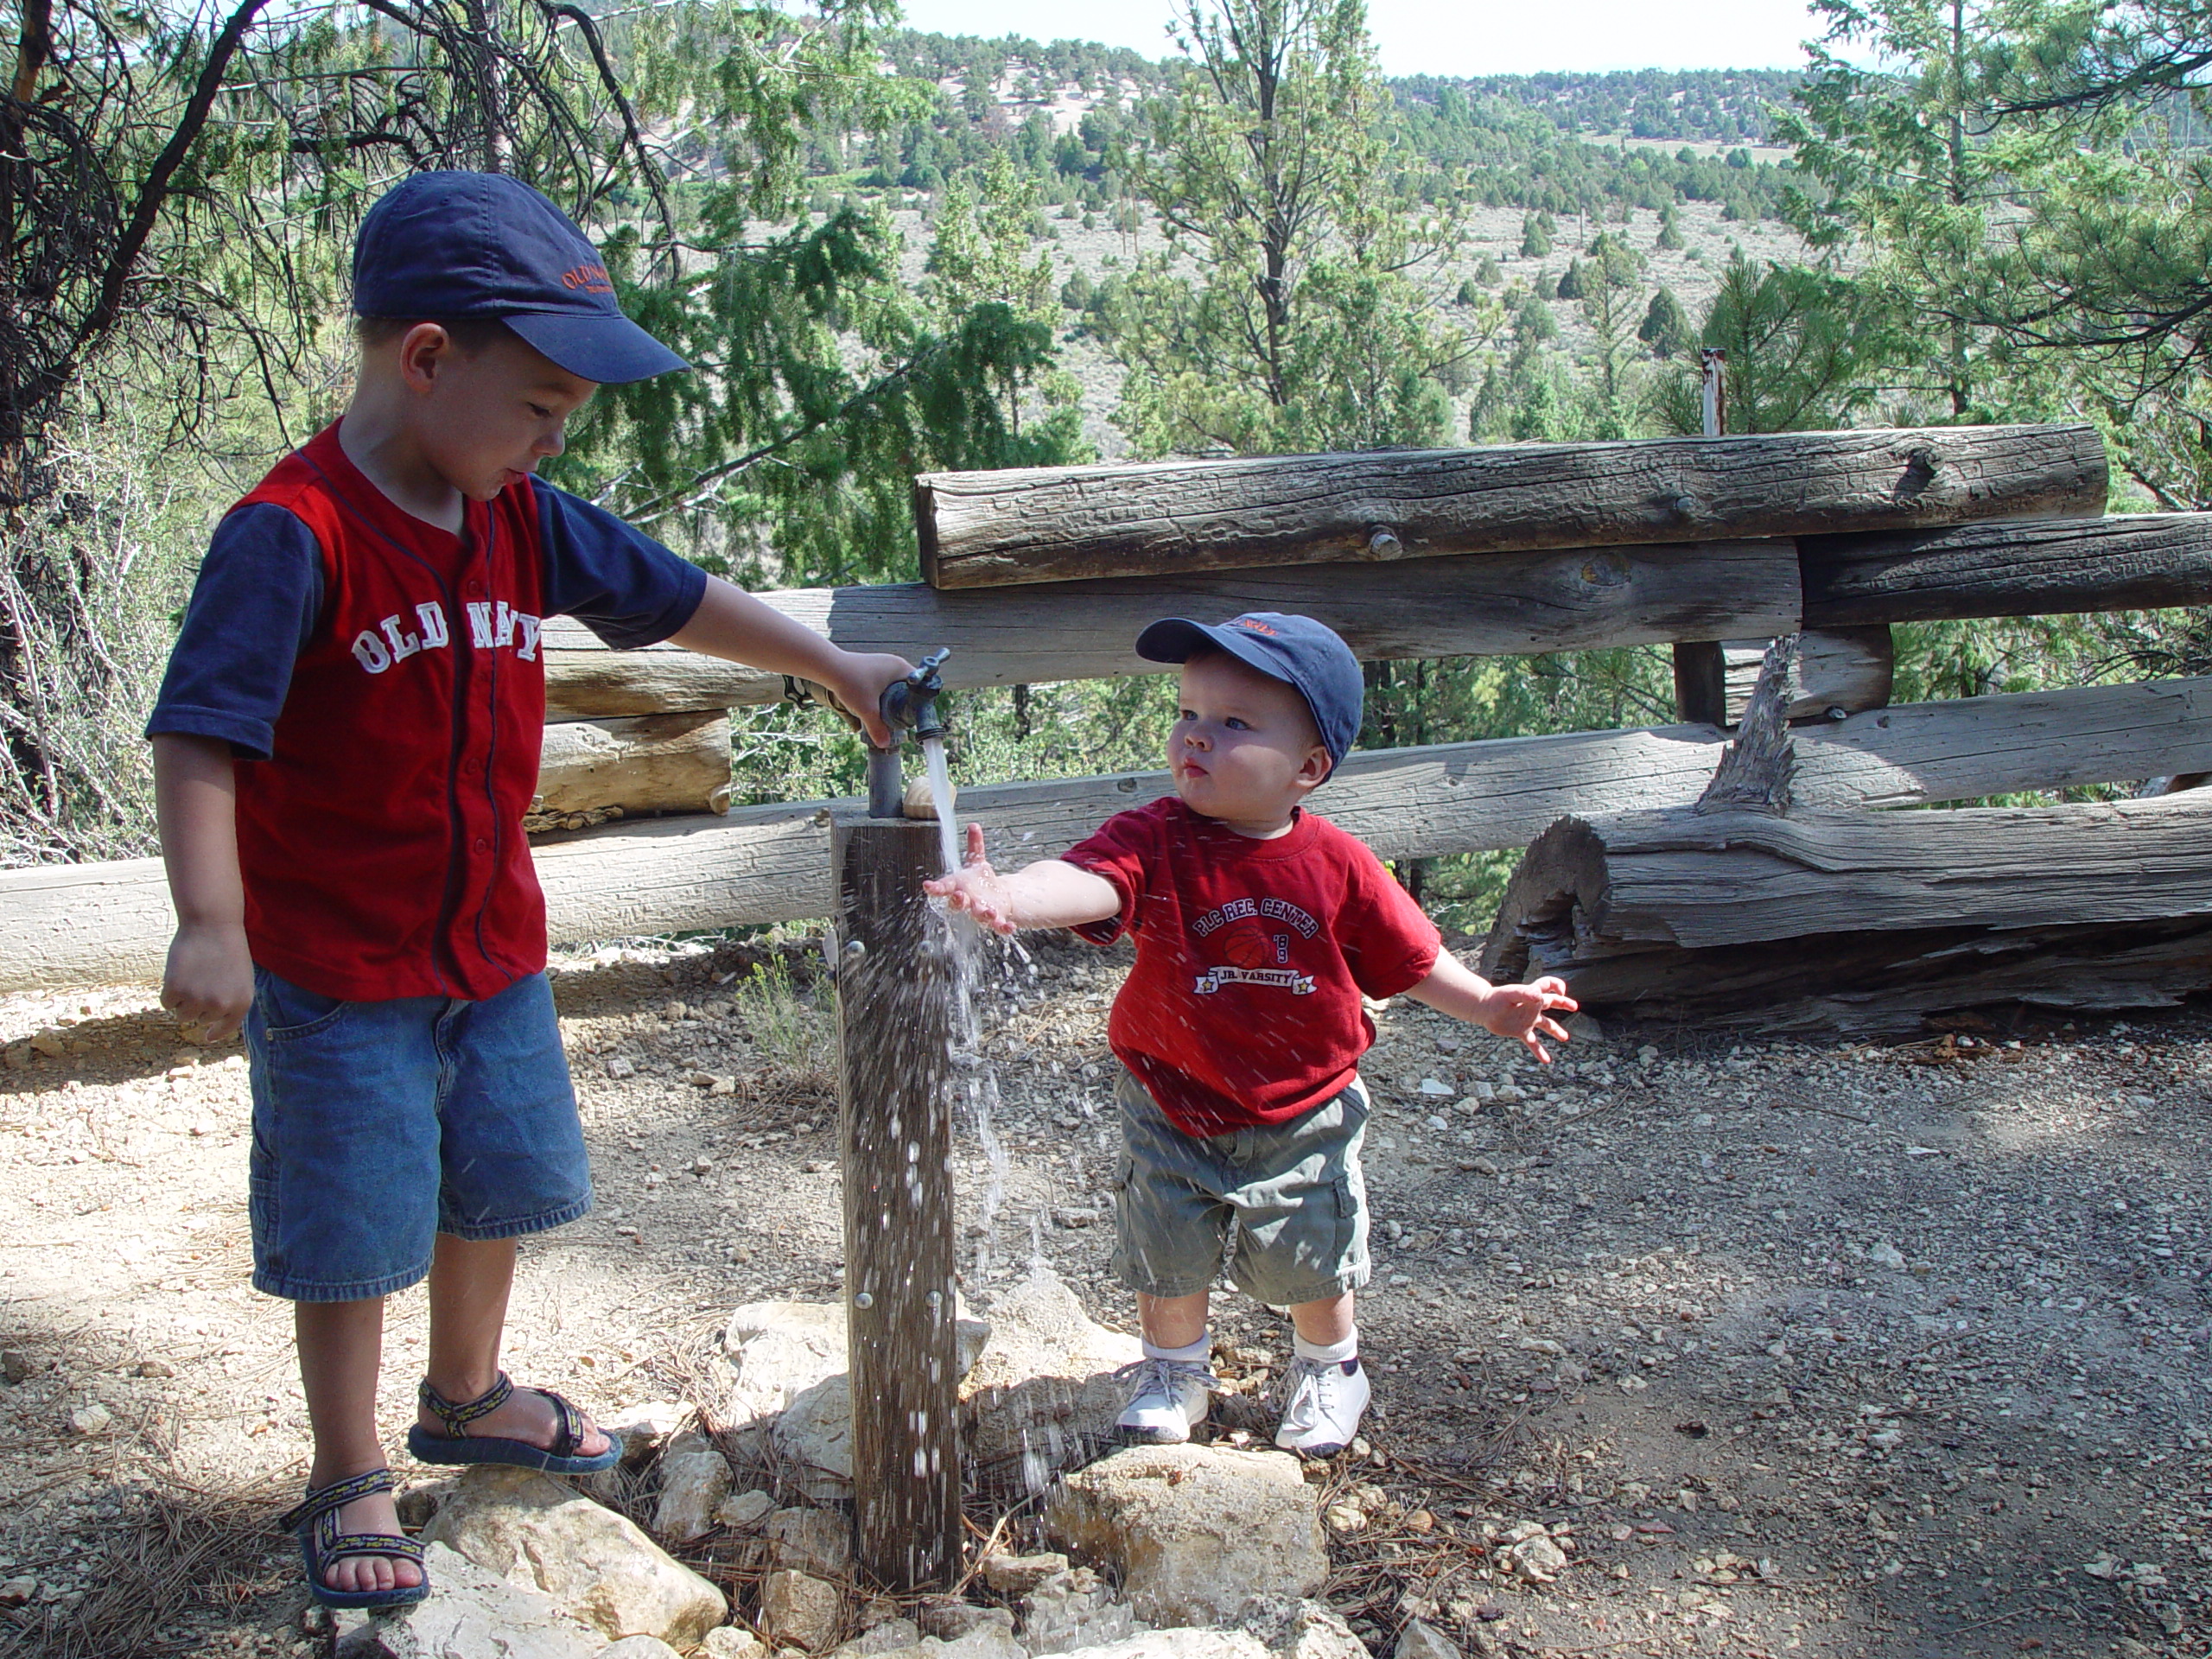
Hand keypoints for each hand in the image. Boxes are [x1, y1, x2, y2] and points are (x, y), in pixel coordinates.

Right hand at [161, 920, 253, 1044]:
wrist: (212, 925)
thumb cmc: (227, 949)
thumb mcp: (240, 978)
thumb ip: (229, 1002)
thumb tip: (210, 1028)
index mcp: (241, 1003)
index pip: (225, 1027)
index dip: (215, 1032)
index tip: (208, 1036)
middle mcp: (220, 1006)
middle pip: (200, 1019)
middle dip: (198, 1003)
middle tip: (203, 978)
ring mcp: (197, 1000)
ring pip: (182, 1015)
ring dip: (182, 1000)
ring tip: (192, 976)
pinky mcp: (175, 991)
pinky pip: (166, 1003)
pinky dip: (168, 992)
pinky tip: (178, 973)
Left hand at [815, 651, 915, 747]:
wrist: (828, 667)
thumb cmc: (851, 682)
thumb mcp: (867, 709)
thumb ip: (877, 728)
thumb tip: (885, 744)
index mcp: (901, 668)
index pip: (921, 685)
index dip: (919, 701)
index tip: (913, 715)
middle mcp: (895, 662)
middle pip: (909, 685)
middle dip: (905, 701)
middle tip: (901, 717)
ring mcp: (883, 662)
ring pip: (896, 683)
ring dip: (894, 696)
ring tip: (890, 712)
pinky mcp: (872, 665)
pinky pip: (885, 680)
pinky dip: (884, 691)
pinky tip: (877, 702)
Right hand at [923, 823, 1019, 933]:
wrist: (996, 898)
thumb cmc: (980, 881)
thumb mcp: (977, 862)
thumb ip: (975, 846)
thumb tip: (973, 825)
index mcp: (959, 887)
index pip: (943, 887)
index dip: (935, 888)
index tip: (928, 886)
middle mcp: (967, 902)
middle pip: (958, 904)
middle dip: (958, 901)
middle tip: (959, 896)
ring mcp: (980, 912)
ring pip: (978, 916)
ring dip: (983, 914)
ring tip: (989, 912)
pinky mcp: (995, 920)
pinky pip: (998, 926)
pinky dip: (1004, 928)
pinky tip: (1010, 927)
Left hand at [1480, 974, 1576, 1063]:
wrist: (1483, 1009)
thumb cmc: (1496, 998)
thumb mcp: (1510, 994)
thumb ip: (1525, 993)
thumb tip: (1539, 995)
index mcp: (1532, 995)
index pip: (1548, 985)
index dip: (1557, 985)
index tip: (1561, 992)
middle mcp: (1532, 1007)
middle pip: (1552, 1003)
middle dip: (1564, 1004)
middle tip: (1574, 1007)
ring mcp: (1528, 1019)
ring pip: (1546, 1025)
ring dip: (1556, 1031)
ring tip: (1565, 1038)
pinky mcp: (1521, 1031)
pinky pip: (1533, 1043)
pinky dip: (1539, 1051)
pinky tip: (1546, 1060)